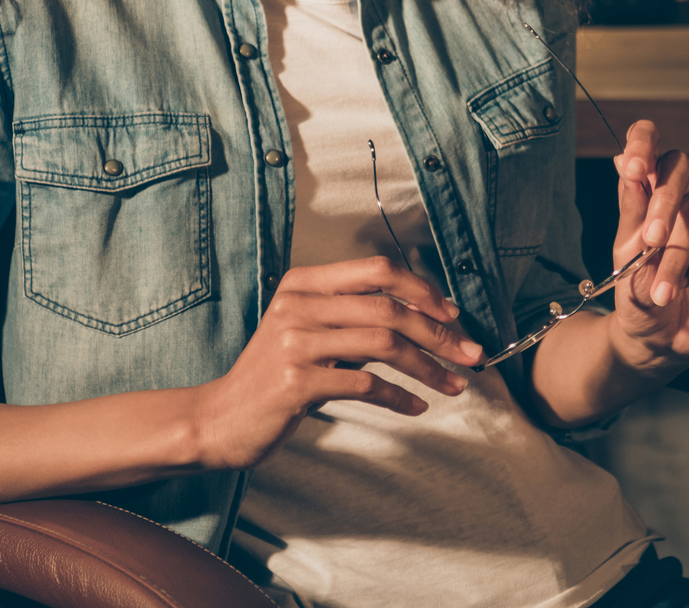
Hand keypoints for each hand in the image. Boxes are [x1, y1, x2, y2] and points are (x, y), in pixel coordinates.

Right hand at [189, 257, 483, 468]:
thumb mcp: (308, 332)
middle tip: (470, 355)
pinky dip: (399, 397)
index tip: (453, 315)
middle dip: (439, 333)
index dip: (423, 289)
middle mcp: (299, 305)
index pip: (378, 270)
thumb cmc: (273, 378)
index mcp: (304, 283)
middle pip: (388, 308)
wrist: (218, 420)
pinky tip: (416, 407)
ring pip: (383, 343)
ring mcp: (295, 342)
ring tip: (454, 386)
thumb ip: (352, 317)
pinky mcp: (295, 382)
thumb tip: (424, 316)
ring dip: (428, 367)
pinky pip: (365, 384)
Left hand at [608, 119, 688, 370]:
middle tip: (651, 238)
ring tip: (664, 287)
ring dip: (679, 247)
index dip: (643, 142)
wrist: (659, 339)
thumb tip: (622, 159)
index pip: (649, 144)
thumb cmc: (638, 294)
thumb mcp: (626, 254)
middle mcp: (681, 196)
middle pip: (679, 164)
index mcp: (647, 191)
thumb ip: (631, 208)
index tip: (634, 165)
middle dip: (663, 199)